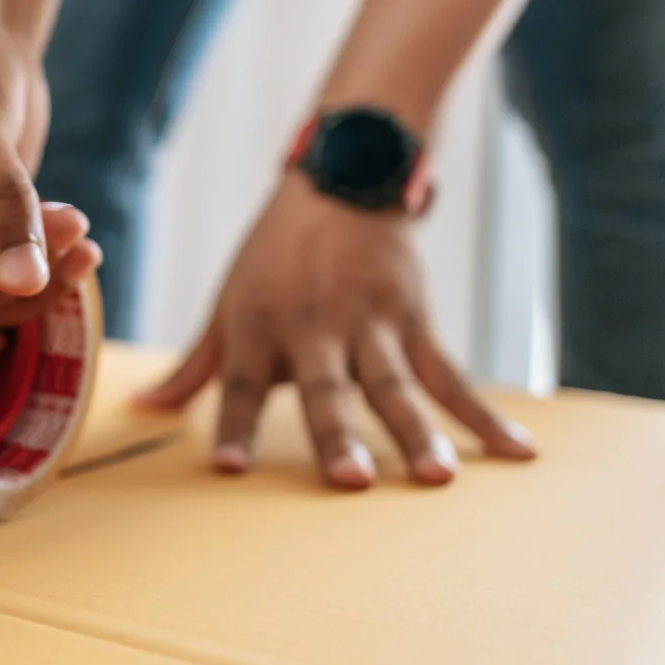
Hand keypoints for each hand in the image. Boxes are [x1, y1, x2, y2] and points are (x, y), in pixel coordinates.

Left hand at [139, 171, 534, 486]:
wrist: (340, 182)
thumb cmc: (273, 258)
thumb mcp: (227, 305)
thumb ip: (196, 366)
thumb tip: (145, 409)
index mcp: (258, 331)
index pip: (240, 388)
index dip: (234, 427)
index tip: (228, 469)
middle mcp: (313, 331)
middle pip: (326, 392)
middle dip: (336, 436)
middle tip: (348, 483)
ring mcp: (370, 326)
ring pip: (397, 387)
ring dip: (418, 434)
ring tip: (437, 481)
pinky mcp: (415, 321)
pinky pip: (452, 376)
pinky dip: (485, 417)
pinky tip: (519, 454)